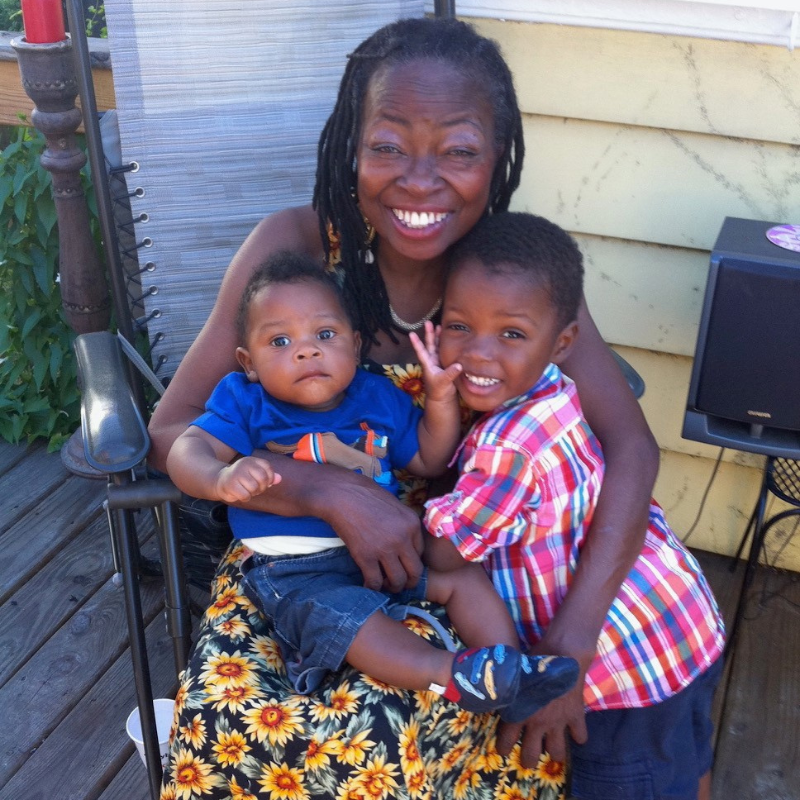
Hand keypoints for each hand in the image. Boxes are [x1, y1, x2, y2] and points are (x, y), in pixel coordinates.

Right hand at [215, 456, 280, 503]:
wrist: (220, 480)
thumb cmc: (242, 478)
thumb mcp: (255, 474)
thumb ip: (268, 476)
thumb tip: (279, 479)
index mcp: (252, 460)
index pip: (268, 467)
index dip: (270, 478)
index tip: (265, 482)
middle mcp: (244, 464)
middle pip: (263, 478)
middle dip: (262, 487)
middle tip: (256, 489)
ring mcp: (236, 474)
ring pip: (254, 488)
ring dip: (253, 493)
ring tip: (247, 490)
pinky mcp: (231, 484)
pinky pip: (245, 495)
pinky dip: (245, 498)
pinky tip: (241, 494)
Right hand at [325, 476, 424, 591]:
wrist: (340, 494)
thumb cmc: (364, 494)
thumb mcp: (393, 504)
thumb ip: (402, 523)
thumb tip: (404, 540)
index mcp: (412, 523)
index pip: (421, 553)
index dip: (411, 562)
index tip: (403, 565)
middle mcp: (403, 538)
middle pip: (415, 571)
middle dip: (409, 582)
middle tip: (400, 583)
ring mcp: (385, 548)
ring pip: (398, 581)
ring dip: (392, 587)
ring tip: (384, 585)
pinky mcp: (365, 556)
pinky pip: (375, 582)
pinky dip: (372, 587)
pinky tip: (368, 584)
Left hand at [409, 321, 460, 403]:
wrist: (442, 397)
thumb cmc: (439, 391)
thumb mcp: (443, 382)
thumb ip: (450, 374)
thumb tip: (458, 365)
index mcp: (428, 364)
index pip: (421, 352)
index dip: (416, 343)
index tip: (411, 334)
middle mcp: (432, 361)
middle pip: (430, 345)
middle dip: (429, 334)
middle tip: (428, 322)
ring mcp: (438, 362)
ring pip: (437, 346)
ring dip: (437, 337)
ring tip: (439, 326)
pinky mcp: (445, 364)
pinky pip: (445, 351)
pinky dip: (446, 344)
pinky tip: (449, 337)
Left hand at [496, 640, 590, 766]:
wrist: (563, 652)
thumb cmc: (534, 658)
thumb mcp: (515, 674)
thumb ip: (508, 688)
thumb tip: (495, 688)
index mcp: (519, 712)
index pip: (507, 739)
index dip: (503, 748)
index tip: (503, 752)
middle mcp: (537, 722)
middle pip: (531, 754)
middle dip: (528, 761)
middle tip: (527, 761)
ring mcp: (558, 722)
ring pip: (557, 751)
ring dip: (554, 752)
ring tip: (552, 752)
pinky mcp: (575, 716)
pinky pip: (580, 736)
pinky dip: (579, 736)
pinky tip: (575, 734)